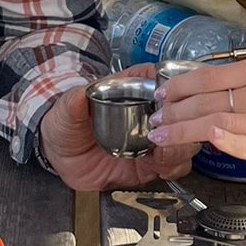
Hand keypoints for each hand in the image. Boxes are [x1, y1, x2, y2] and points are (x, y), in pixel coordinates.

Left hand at [39, 86, 192, 192]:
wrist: (61, 158)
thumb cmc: (67, 123)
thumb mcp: (66, 111)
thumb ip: (73, 104)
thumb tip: (79, 96)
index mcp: (131, 90)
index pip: (160, 78)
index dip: (172, 85)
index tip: (170, 95)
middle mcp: (148, 113)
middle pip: (182, 110)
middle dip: (183, 120)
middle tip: (168, 129)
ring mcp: (152, 140)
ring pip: (184, 138)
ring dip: (181, 145)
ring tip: (164, 151)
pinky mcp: (151, 165)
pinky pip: (174, 166)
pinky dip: (174, 166)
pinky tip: (160, 167)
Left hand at [148, 55, 245, 178]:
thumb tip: (207, 90)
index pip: (209, 76)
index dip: (179, 86)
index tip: (160, 94)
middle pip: (206, 100)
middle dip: (173, 111)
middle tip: (153, 119)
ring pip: (216, 123)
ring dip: (183, 130)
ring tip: (161, 136)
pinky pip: (241, 145)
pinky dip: (219, 142)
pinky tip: (201, 142)